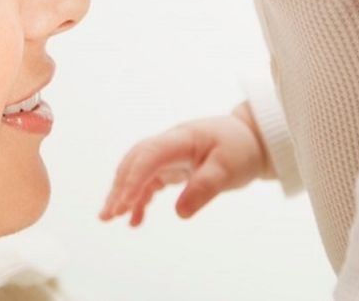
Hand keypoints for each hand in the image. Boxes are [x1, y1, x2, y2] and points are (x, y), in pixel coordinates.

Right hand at [99, 102, 268, 225]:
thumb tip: (179, 213)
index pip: (149, 156)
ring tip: (110, 218)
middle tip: (108, 215)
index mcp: (181, 139)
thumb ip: (204, 189)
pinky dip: (139, 199)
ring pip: (136, 171)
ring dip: (122, 193)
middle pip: (135, 162)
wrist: (251, 139)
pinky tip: (135, 220)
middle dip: (119, 188)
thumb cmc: (240, 149)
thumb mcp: (229, 170)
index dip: (134, 179)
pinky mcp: (170, 165)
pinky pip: (148, 181)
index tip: (124, 204)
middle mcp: (169, 144)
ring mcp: (168, 154)